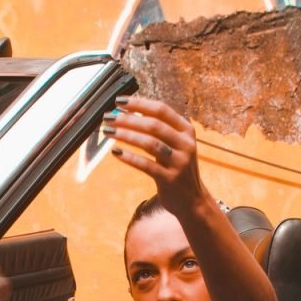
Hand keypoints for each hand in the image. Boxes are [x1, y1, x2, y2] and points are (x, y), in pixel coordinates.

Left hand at [103, 96, 207, 217]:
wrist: (192, 200)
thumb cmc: (177, 167)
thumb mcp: (175, 145)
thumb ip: (159, 130)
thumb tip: (127, 113)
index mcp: (186, 130)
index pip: (161, 110)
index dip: (139, 104)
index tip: (119, 101)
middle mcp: (185, 144)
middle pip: (153, 125)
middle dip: (128, 119)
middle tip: (108, 117)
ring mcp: (179, 162)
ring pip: (149, 143)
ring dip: (126, 135)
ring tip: (108, 132)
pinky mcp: (170, 179)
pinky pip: (146, 165)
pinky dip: (129, 157)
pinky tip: (115, 152)